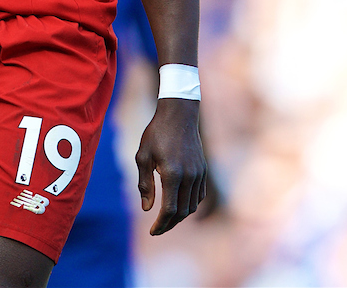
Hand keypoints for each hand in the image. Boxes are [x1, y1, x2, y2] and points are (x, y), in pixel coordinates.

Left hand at [136, 98, 206, 234]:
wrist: (179, 114)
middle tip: (157, 230)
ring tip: (166, 220)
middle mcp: (189, 177)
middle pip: (181, 212)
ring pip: (191, 206)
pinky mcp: (203, 170)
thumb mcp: (143, 156)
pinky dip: (189, 205)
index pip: (169, 209)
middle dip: (169, 225)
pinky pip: (198, 196)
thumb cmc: (156, 133)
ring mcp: (198, 174)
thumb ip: (145, 184)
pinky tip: (178, 205)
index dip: (160, 224)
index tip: (152, 231)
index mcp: (172, 174)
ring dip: (179, 217)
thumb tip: (147, 208)